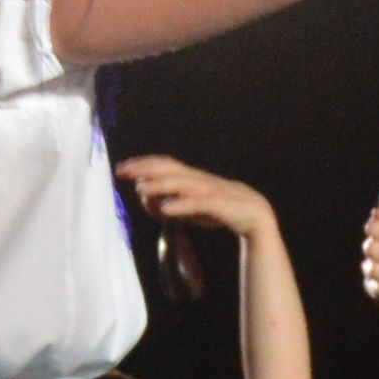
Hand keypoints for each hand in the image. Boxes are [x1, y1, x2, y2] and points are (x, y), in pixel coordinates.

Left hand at [115, 153, 276, 243]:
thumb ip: (169, 204)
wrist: (256, 215)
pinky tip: (165, 208)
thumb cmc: (220, 209)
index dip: (143, 164)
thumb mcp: (190, 208)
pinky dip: (181, 205)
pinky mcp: (218, 205)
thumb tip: (147, 203)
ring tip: (140, 189)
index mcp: (191, 178)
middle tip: (122, 170)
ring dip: (160, 185)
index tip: (122, 168)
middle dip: (145, 168)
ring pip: (181, 184)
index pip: (164, 164)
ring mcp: (208, 190)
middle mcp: (198, 179)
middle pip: (168, 168)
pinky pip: (197, 203)